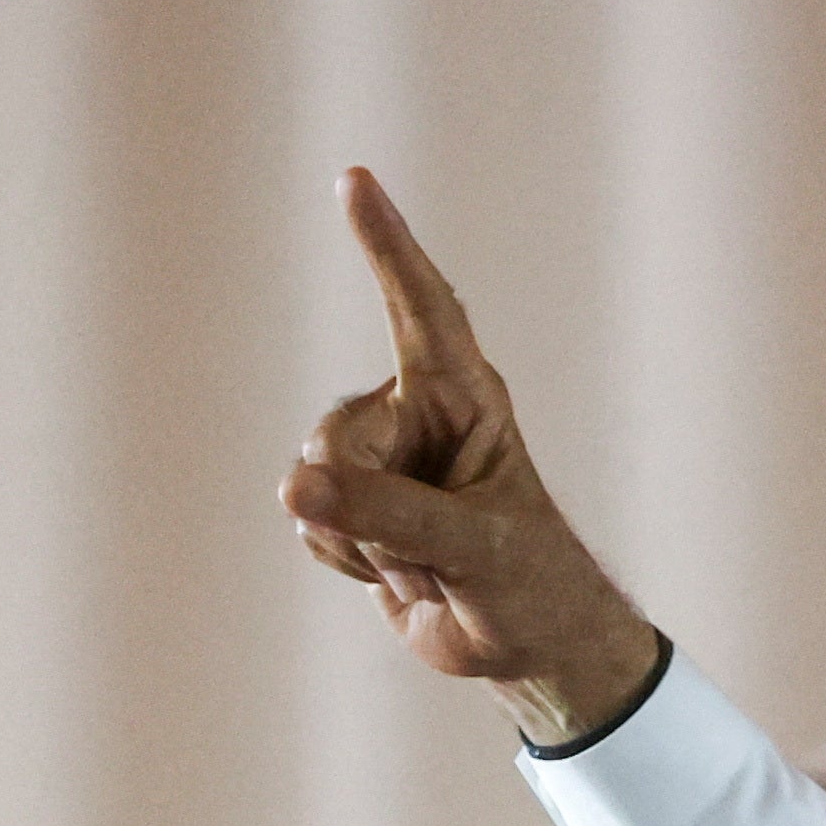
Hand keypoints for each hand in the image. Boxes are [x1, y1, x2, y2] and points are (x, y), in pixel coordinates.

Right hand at [279, 167, 667, 750]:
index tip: (357, 177)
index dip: (388, 244)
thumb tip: (295, 486)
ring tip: (426, 561)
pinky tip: (397, 572)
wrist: (528, 648)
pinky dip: (345, 558)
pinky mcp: (355, 504)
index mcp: (465, 399)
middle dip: (360, 499)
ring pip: (312, 481)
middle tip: (426, 546)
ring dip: (358, 537)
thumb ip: (389, 514)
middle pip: (334, 434)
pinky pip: (310, 522)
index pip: (422, 308)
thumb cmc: (529, 584)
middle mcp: (416, 416)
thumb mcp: (471, 549)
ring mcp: (382, 461)